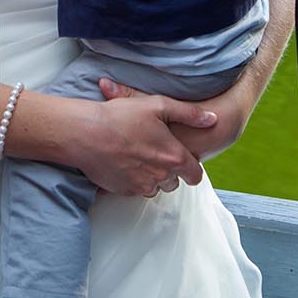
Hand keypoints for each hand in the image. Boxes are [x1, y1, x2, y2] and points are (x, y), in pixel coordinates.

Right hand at [68, 85, 215, 196]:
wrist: (85, 133)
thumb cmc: (121, 116)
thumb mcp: (158, 105)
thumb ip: (190, 114)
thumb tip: (212, 119)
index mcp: (173, 156)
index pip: (195, 175)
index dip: (192, 168)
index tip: (184, 159)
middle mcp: (160, 175)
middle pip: (174, 181)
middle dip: (170, 170)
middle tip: (156, 151)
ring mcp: (141, 185)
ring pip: (156, 187)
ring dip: (153, 176)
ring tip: (139, 155)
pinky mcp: (124, 191)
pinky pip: (137, 190)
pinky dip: (135, 179)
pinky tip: (125, 161)